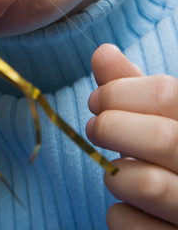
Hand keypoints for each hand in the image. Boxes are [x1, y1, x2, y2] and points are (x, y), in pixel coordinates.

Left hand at [86, 43, 177, 228]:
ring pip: (150, 186)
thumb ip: (135, 88)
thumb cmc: (174, 157)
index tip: (96, 100)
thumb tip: (101, 52)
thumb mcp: (165, 117)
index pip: (167, 93)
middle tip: (95, 129)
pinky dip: (120, 215)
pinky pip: (136, 227)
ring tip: (115, 170)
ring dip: (117, 174)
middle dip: (112, 128)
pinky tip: (129, 207)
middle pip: (161, 137)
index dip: (120, 92)